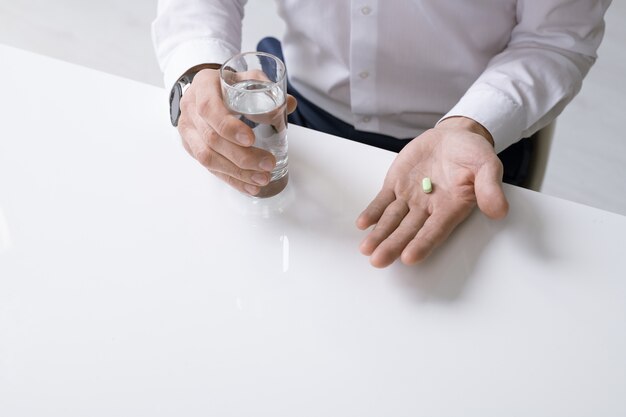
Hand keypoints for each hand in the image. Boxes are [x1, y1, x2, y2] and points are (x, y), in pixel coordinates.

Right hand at [177, 68, 296, 194]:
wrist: (206, 90)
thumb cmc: (228, 84)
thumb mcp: (246, 78)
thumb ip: (266, 89)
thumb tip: (289, 105)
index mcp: (203, 86)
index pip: (209, 109)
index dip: (229, 127)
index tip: (250, 139)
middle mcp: (191, 109)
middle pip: (212, 139)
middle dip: (242, 156)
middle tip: (267, 163)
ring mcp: (189, 131)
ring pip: (208, 158)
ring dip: (238, 172)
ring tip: (262, 178)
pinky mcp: (192, 148)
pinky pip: (210, 168)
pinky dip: (232, 180)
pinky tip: (250, 187)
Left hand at [356, 117, 508, 267]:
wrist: (453, 137)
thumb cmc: (472, 153)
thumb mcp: (487, 164)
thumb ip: (489, 187)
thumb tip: (499, 210)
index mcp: (452, 207)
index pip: (436, 230)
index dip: (423, 243)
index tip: (410, 257)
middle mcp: (429, 208)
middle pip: (409, 230)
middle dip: (393, 245)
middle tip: (379, 261)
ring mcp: (410, 198)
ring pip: (392, 220)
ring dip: (379, 235)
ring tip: (366, 249)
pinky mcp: (396, 186)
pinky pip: (382, 202)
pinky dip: (372, 213)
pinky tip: (362, 224)